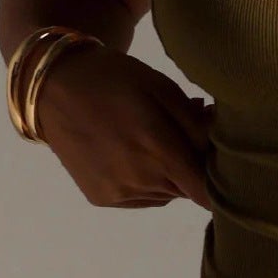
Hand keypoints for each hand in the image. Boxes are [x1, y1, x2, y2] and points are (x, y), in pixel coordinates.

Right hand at [30, 43, 215, 210]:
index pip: (207, 192)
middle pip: (188, 191)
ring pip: (166, 194)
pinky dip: (147, 181)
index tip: (222, 162)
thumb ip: (196, 123)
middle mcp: (140, 181)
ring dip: (170, 175)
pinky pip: (142, 197)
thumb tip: (223, 145)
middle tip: (182, 135)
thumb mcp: (162, 88)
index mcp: (160, 152)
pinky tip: (132, 153)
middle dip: (193, 167)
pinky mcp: (102, 198)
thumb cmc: (116, 80)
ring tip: (153, 139)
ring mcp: (119, 193)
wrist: (54, 87)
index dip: (220, 181)